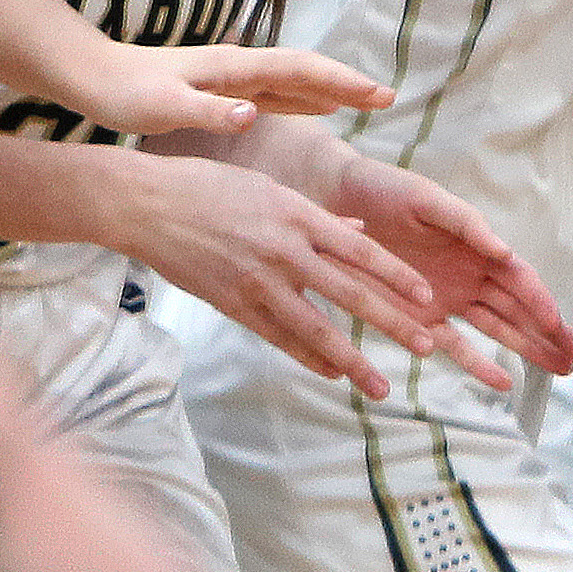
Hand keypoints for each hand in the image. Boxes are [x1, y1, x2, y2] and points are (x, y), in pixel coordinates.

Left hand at [72, 40, 394, 138]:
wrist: (88, 76)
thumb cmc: (121, 92)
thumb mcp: (162, 107)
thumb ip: (207, 111)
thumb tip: (252, 115)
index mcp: (230, 68)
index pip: (297, 70)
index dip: (339, 81)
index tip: (377, 94)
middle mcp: (236, 67)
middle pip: (303, 71)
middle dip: (345, 82)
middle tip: (387, 98)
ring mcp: (228, 77)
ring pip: (291, 81)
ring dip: (329, 89)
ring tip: (364, 103)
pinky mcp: (217, 90)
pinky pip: (273, 93)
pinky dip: (301, 99)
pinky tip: (315, 109)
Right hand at [101, 150, 453, 398]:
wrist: (145, 204)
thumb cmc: (205, 186)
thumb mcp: (266, 188)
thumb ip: (314, 215)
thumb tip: (359, 231)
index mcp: (296, 213)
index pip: (361, 250)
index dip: (397, 276)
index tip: (427, 298)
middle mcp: (284, 249)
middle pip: (350, 294)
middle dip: (393, 324)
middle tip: (427, 347)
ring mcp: (258, 281)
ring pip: (317, 329)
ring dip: (354, 361)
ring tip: (382, 386)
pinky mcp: (233, 303)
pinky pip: (279, 338)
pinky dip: (308, 358)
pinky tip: (332, 373)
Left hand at [319, 155, 572, 383]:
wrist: (338, 201)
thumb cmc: (386, 192)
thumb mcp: (426, 200)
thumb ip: (465, 224)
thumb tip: (505, 251)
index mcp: (477, 245)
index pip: (520, 279)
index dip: (541, 302)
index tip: (559, 325)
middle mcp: (470, 274)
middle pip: (519, 308)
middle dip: (550, 332)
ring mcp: (448, 297)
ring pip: (498, 327)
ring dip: (528, 349)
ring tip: (561, 370)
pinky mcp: (420, 316)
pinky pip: (454, 343)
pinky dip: (478, 363)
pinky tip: (503, 382)